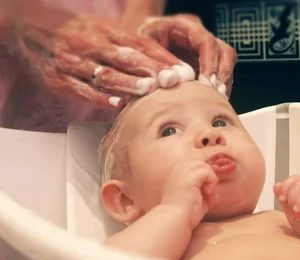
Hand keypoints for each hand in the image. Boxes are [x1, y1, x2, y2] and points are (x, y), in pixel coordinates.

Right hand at [12, 14, 192, 108]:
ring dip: (129, 84)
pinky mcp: (57, 79)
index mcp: (106, 32)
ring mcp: (72, 62)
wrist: (28, 29)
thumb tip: (168, 66)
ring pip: (105, 74)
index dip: (163, 59)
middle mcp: (90, 44)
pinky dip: (99, 97)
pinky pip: (80, 90)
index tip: (183, 71)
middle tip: (171, 82)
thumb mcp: (104, 31)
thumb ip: (132, 47)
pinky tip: (117, 104)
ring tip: (149, 91)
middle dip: (151, 71)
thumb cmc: (76, 33)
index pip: (140, 45)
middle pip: (126, 59)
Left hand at [136, 14, 236, 96]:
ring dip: (224, 82)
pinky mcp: (207, 64)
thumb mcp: (142, 48)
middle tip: (217, 94)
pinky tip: (213, 101)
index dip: (209, 62)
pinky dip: (219, 87)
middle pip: (224, 51)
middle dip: (222, 74)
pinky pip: (222, 74)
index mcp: (185, 27)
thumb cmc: (139, 42)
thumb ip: (155, 63)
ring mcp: (206, 50)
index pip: (206, 41)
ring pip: (227, 63)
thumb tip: (168, 82)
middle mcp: (200, 37)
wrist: (138, 43)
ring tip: (219, 100)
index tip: (206, 84)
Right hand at [161, 161, 219, 228]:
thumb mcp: (197, 201)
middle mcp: (178, 169)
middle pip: (202, 164)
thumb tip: (215, 194)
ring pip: (205, 166)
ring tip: (205, 193)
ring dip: (210, 180)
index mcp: (177, 173)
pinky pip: (208, 171)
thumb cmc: (184, 213)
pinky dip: (211, 182)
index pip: (198, 167)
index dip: (204, 179)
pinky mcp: (189, 175)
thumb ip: (206, 195)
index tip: (202, 194)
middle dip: (208, 178)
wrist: (176, 219)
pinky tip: (206, 193)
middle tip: (205, 193)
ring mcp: (182, 170)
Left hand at [274, 175, 299, 244]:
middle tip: (292, 212)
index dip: (285, 187)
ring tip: (298, 216)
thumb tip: (276, 185)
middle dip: (289, 196)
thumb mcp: (290, 211)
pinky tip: (299, 213)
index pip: (294, 179)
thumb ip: (284, 198)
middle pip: (297, 181)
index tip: (281, 200)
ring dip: (295, 202)